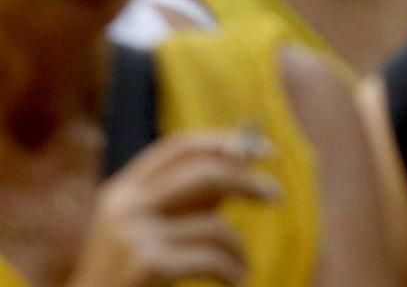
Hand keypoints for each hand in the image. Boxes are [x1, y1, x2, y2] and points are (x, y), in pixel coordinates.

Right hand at [69, 130, 280, 286]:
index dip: (224, 142)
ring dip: (238, 249)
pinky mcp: (146, 264)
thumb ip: (188, 201)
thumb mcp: (151, 232)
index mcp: (121, 191)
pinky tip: (235, 280)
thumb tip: (241, 164)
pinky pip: (212, 258)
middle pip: (205, 174)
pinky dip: (232, 271)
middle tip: (276, 196)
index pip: (178, 147)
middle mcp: (123, 206)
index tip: (263, 150)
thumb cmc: (128, 280)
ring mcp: (133, 235)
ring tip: (240, 268)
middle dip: (247, 182)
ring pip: (215, 226)